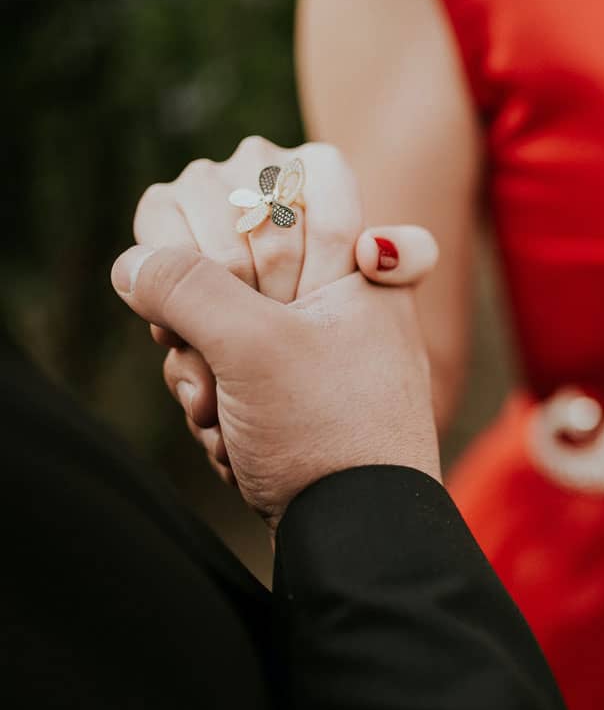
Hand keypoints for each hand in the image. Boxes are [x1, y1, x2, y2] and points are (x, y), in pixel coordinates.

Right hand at [111, 243, 440, 532]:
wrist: (358, 532)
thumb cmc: (329, 433)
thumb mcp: (252, 348)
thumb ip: (187, 286)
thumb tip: (136, 263)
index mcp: (360, 261)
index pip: (303, 177)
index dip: (250, 214)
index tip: (249, 272)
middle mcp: (340, 291)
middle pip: (237, 254)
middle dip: (207, 318)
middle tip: (217, 361)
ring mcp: (311, 339)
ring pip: (219, 316)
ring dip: (203, 369)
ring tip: (226, 412)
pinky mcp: (286, 386)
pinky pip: (224, 367)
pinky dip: (216, 402)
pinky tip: (229, 438)